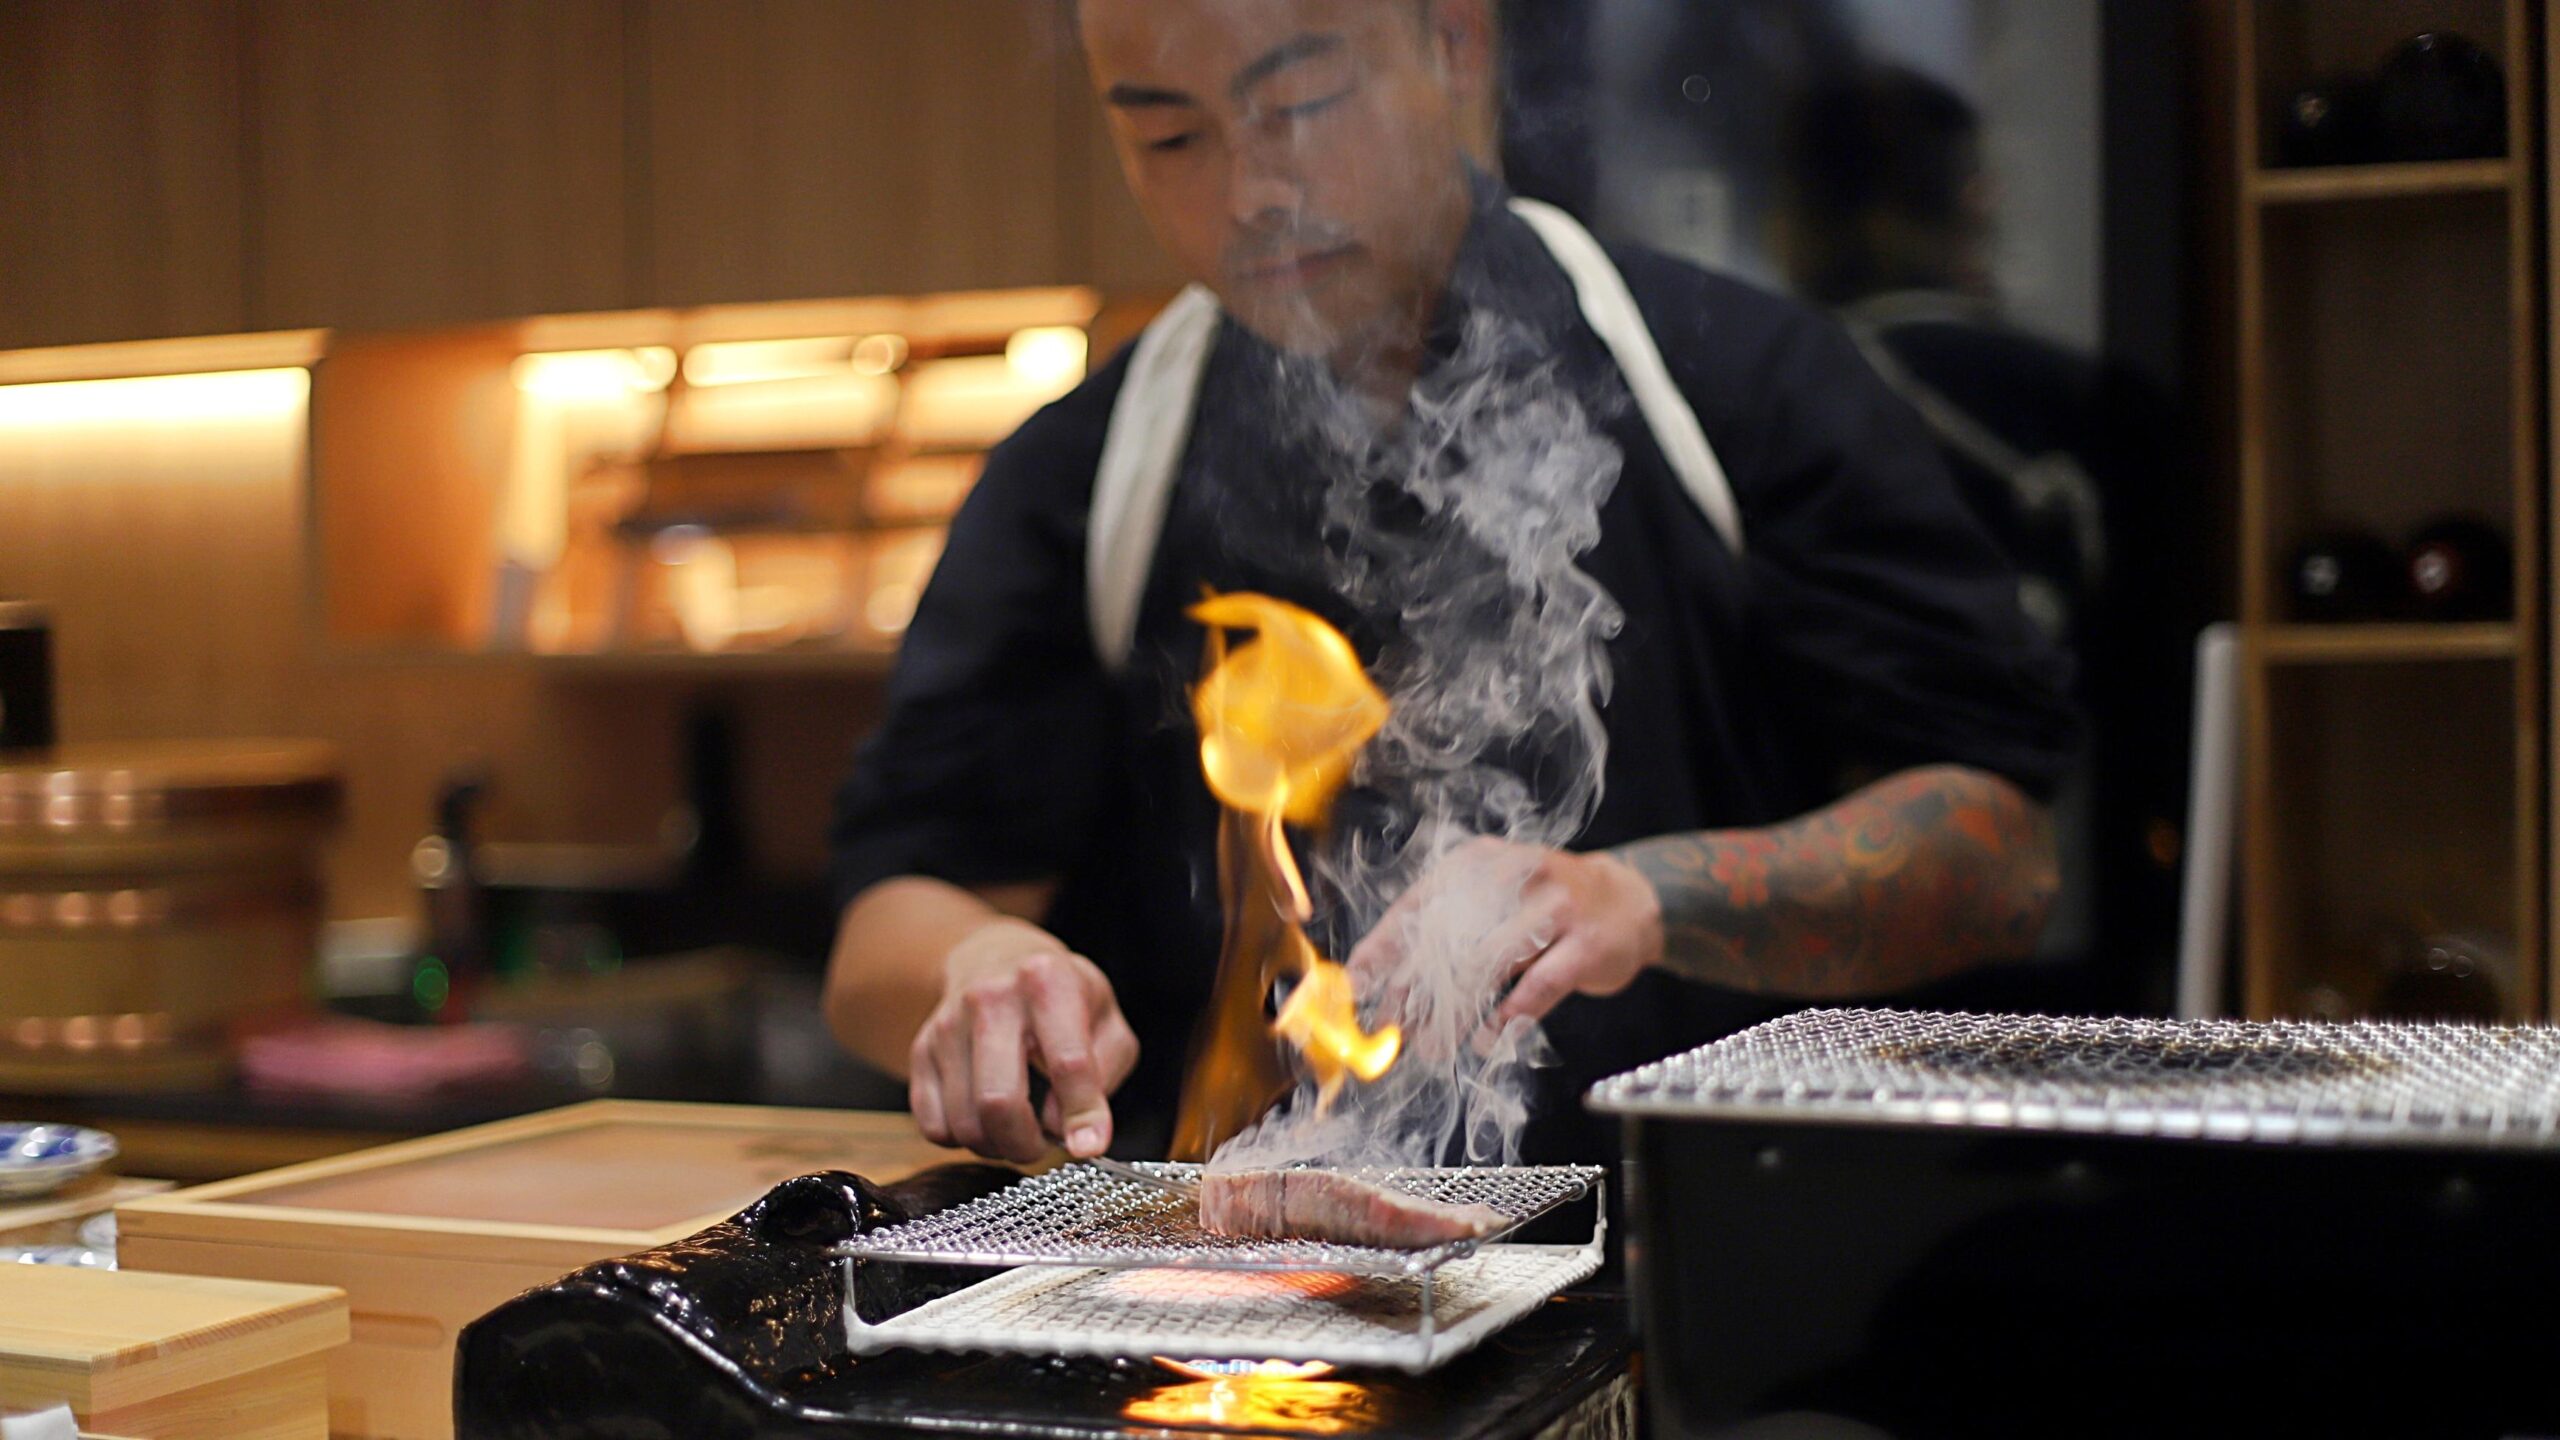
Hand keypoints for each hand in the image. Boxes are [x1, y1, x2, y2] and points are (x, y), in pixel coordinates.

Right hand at [908, 920, 1138, 1163]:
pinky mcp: (921, 1050)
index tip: (1088, 1146)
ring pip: (964, 1122)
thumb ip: (1102, 1075)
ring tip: (1017, 1129)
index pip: (1068, 1062)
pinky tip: (985, 1119)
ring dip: (997, 1145)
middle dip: (1026, 1145)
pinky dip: (963, 1139)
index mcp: (1047, 982)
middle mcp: (990, 999)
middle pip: (999, 1101)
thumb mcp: (1106, 1021)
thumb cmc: (1061, 997)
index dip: (1083, 1115)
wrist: (997, 958)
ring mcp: (948, 1024)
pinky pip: (934, 1126)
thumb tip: (1069, 1129)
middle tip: (1042, 1145)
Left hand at [1346, 837, 1663, 1032]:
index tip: (1357, 985)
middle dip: (1415, 990)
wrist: (1632, 901)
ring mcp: (1556, 908)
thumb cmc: (1546, 906)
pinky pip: (1535, 988)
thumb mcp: (1493, 901)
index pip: (1418, 904)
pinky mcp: (1586, 944)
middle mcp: (1516, 875)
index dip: (1383, 948)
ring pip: (1488, 966)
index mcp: (1480, 862)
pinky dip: (1506, 1018)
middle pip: (1448, 940)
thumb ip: (1442, 930)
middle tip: (1395, 1028)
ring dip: (1455, 1013)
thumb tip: (1374, 975)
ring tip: (1434, 1045)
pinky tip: (1487, 1037)